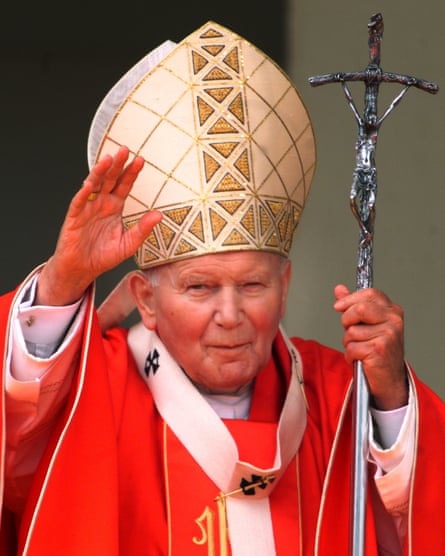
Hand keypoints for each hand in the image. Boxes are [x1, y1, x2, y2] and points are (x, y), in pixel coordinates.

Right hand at [36, 146, 161, 305]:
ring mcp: (87, 208)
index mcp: (115, 207)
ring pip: (94, 185)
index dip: (131, 172)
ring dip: (100, 172)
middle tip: (125, 149)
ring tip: (108, 159)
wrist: (82, 269)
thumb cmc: (104, 256)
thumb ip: (143, 229)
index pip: (124, 185)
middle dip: (117, 164)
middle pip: (110, 179)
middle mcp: (101, 203)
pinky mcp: (74, 218)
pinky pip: (79, 203)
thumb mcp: (129, 244)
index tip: (141, 160)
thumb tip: (160, 215)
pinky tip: (89, 185)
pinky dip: (84, 194)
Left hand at [333, 284, 407, 409]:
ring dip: (349, 342)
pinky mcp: (379, 350)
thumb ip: (353, 305)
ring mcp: (388, 335)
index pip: (370, 293)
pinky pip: (351, 347)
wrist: (389, 378)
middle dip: (347, 321)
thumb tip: (339, 289)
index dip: (350, 298)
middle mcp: (394, 321)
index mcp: (392, 311)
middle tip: (351, 332)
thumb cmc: (377, 350)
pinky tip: (361, 358)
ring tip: (360, 348)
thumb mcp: (367, 323)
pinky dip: (350, 355)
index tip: (339, 306)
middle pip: (358, 309)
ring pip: (351, 331)